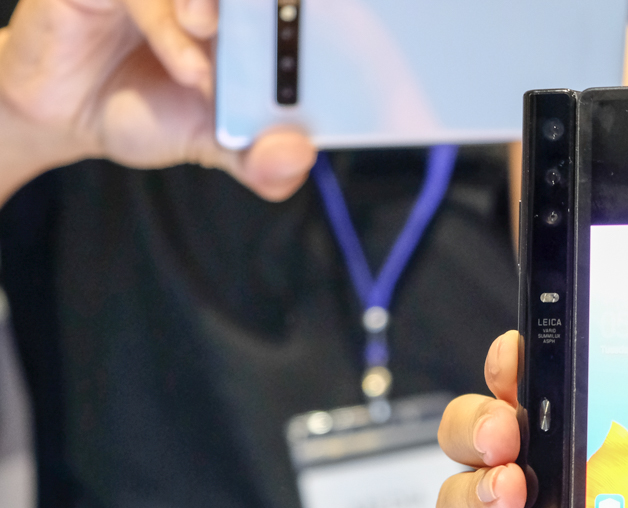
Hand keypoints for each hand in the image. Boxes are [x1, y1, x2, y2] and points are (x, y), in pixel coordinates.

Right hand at [0, 0, 314, 203]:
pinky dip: (174, 32)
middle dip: (277, 4)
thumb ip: (259, 157)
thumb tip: (299, 157)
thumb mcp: (213, 143)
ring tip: (220, 52)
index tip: (350, 32)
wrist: (63, 116)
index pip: (285, 8)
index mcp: (242, 16)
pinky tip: (190, 70)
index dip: (304, 15)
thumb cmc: (144, 110)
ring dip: (222, 8)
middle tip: (288, 27)